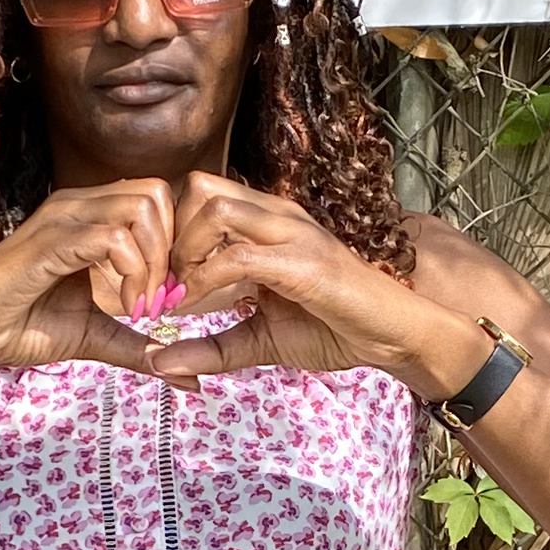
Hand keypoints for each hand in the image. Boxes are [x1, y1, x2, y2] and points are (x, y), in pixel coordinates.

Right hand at [0, 181, 182, 377]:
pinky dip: (133, 273)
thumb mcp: (96, 336)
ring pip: (142, 208)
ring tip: (141, 306)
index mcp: (91, 216)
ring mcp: (63, 218)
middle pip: (158, 193)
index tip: (167, 297)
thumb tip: (189, 378)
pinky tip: (126, 307)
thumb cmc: (22, 327)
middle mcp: (78, 205)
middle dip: (172, 249)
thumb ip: (140, 346)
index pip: (158, 199)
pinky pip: (112, 238)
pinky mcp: (49, 241)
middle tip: (159, 299)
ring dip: (155, 262)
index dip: (175, 246)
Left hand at [152, 176, 480, 396]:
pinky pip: (237, 257)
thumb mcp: (260, 339)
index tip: (159, 283)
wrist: (393, 335)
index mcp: (265, 221)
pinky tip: (194, 307)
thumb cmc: (334, 329)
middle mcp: (276, 215)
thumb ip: (211, 347)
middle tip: (165, 283)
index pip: (198, 196)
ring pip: (212, 207)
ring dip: (184, 251)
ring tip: (182, 292)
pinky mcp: (303, 262)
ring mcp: (291, 233)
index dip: (168, 235)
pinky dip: (203, 282)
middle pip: (197, 187)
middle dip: (168, 235)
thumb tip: (157, 362)